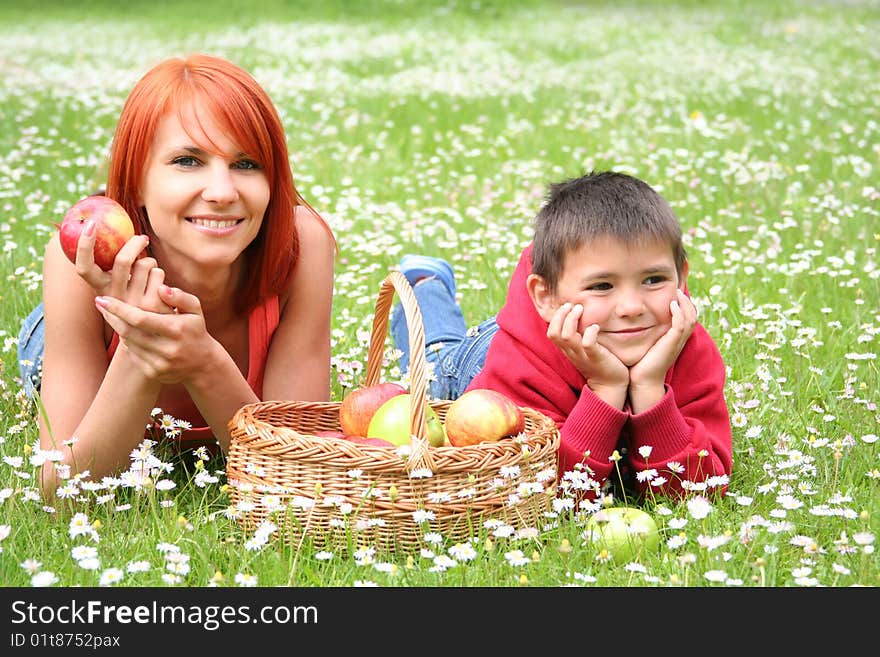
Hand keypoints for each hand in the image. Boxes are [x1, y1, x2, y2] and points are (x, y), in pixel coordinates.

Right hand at [74, 223, 168, 312]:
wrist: (151, 333)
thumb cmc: (133, 300)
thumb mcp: (117, 287)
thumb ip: (113, 268)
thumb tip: (109, 231)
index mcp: (100, 291)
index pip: (83, 268)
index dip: (84, 246)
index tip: (90, 224)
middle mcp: (114, 299)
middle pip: (122, 261)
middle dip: (134, 244)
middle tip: (141, 238)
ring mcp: (134, 304)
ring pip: (144, 264)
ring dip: (150, 263)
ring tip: (149, 276)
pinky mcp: (154, 306)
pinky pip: (158, 273)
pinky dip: (159, 273)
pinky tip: (159, 288)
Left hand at [94, 285, 217, 384]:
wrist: (203, 364)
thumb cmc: (196, 330)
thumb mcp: (195, 310)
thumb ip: (180, 296)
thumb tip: (160, 288)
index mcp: (176, 330)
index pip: (140, 318)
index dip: (118, 309)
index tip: (102, 299)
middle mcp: (168, 349)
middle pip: (129, 332)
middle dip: (111, 317)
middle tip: (101, 304)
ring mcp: (160, 363)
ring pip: (129, 343)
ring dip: (118, 329)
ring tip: (114, 316)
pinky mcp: (154, 373)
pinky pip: (133, 355)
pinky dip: (128, 343)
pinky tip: (129, 334)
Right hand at [547, 303, 628, 405]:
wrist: (610, 386)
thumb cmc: (598, 364)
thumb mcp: (583, 350)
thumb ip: (578, 337)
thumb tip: (576, 318)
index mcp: (567, 350)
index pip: (551, 332)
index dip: (555, 318)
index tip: (566, 307)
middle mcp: (571, 352)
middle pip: (554, 333)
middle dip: (561, 315)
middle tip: (573, 305)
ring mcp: (582, 355)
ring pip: (567, 336)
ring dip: (572, 319)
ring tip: (581, 309)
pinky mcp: (596, 358)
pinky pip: (588, 344)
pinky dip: (590, 332)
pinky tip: (596, 326)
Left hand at [629, 289, 696, 388]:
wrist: (642, 381)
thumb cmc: (641, 364)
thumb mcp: (646, 344)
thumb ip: (646, 333)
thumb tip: (635, 320)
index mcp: (675, 339)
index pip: (687, 318)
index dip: (685, 305)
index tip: (675, 293)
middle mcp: (679, 340)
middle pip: (693, 316)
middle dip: (687, 302)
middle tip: (678, 290)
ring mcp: (677, 343)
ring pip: (690, 319)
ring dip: (684, 304)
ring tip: (677, 294)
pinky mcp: (672, 345)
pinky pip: (680, 326)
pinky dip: (679, 314)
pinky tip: (672, 305)